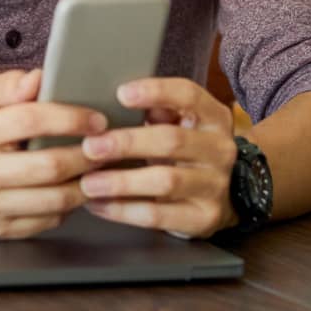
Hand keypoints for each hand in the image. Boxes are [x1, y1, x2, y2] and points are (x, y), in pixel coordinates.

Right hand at [0, 69, 107, 239]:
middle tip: (107, 145)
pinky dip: (69, 205)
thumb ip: (8, 85)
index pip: (30, 120)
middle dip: (87, 155)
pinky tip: (75, 188)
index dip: (70, 118)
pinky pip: (48, 221)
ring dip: (86, 183)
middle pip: (49, 166)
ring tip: (97, 167)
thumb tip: (39, 80)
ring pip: (54, 199)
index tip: (97, 119)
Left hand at [78, 77, 237, 237]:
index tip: (121, 94)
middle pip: (171, 140)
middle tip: (90, 146)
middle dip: (127, 143)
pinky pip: (159, 215)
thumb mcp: (178, 123)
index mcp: (212, 116)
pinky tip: (98, 204)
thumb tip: (116, 102)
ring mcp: (215, 186)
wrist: (222, 196)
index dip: (155, 92)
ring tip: (88, 182)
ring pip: (165, 181)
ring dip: (121, 182)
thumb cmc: (185, 149)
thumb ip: (154, 110)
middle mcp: (220, 149)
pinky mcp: (204, 218)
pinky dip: (123, 210)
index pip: (188, 95)